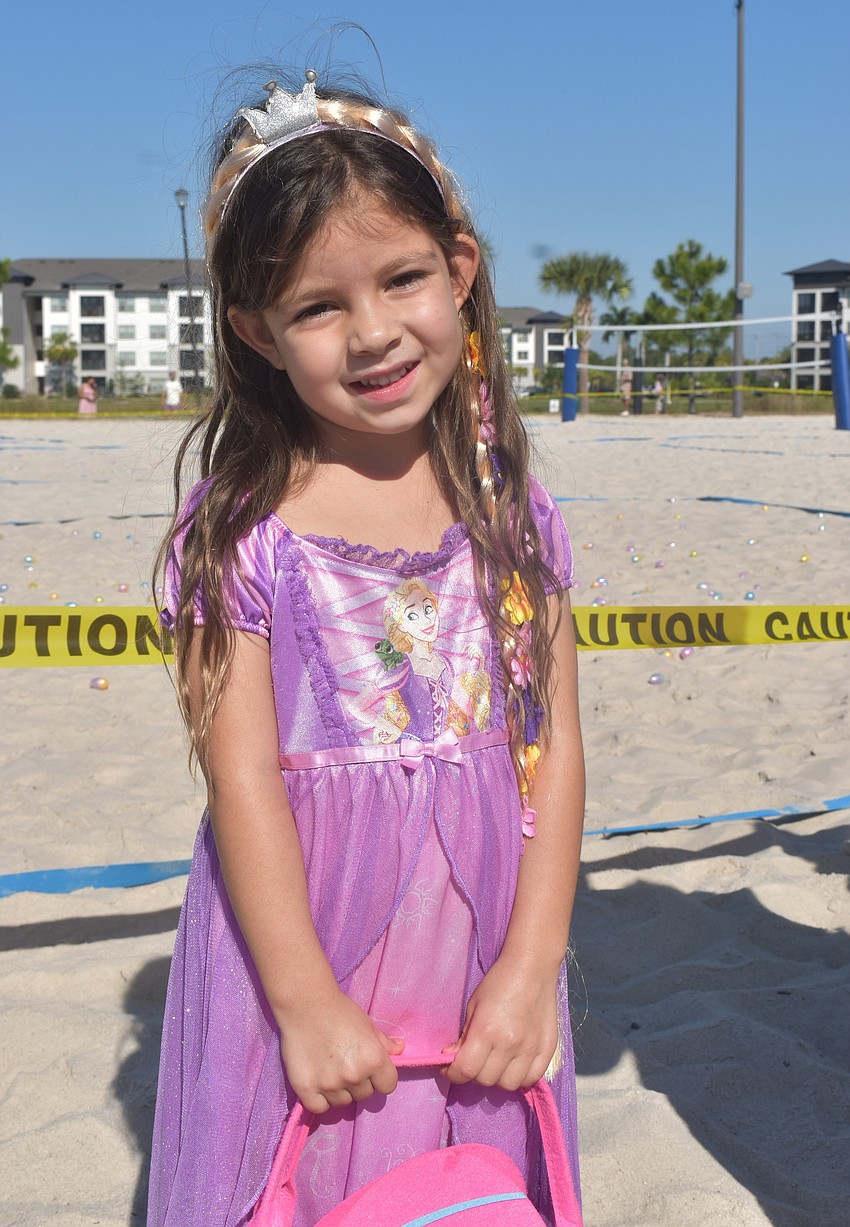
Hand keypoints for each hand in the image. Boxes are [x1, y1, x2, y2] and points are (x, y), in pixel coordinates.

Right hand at [279, 986, 402, 1113]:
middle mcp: (354, 1076)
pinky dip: (320, 1099)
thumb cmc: (340, 1011)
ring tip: (331, 1071)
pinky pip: (320, 1108)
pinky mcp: (306, 1089)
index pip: (388, 1086)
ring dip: (340, 1091)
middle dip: (359, 1083)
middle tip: (346, 1065)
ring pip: (343, 1102)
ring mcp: (329, 1085)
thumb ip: (384, 1042)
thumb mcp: (368, 1023)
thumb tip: (400, 1049)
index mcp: (374, 1060)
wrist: (305, 1003)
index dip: (381, 1078)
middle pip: (364, 1095)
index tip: (370, 1069)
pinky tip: (318, 1083)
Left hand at [441, 953, 558, 1091]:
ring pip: (508, 1085)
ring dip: (497, 1078)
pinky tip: (515, 1064)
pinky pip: (531, 1079)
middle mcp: (509, 1043)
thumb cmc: (498, 982)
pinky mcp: (548, 1049)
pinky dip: (520, 1077)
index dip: (452, 1074)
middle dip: (474, 1074)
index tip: (449, 1069)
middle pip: (486, 1080)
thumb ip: (463, 1037)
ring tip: (495, 1063)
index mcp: (486, 1030)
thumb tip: (451, 1059)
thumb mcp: (473, 1005)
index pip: (465, 1070)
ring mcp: (531, 1048)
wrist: (532, 967)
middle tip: (474, 1060)